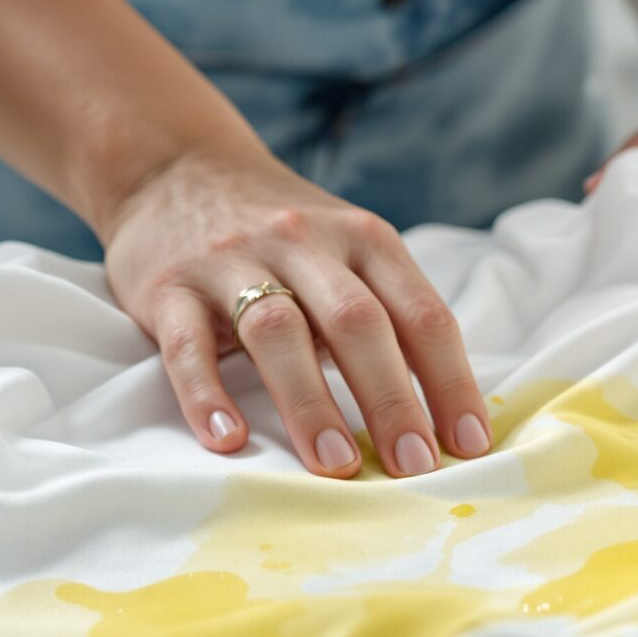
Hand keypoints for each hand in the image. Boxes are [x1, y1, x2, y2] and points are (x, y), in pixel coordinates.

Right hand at [99, 146, 489, 475]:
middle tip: (414, 468)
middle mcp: (304, 243)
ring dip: (311, 403)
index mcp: (365, 239)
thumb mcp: (350, 250)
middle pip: (357, 322)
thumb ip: (391, 313)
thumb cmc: (285, 235)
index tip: (469, 444)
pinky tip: (228, 440)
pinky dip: (207, 395)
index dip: (450, 381)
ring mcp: (233, 262)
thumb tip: (446, 414)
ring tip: (336, 466)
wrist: (175, 168)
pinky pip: (187, 345)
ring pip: (278, 331)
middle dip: (392, 399)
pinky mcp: (168, 288)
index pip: (422, 313)